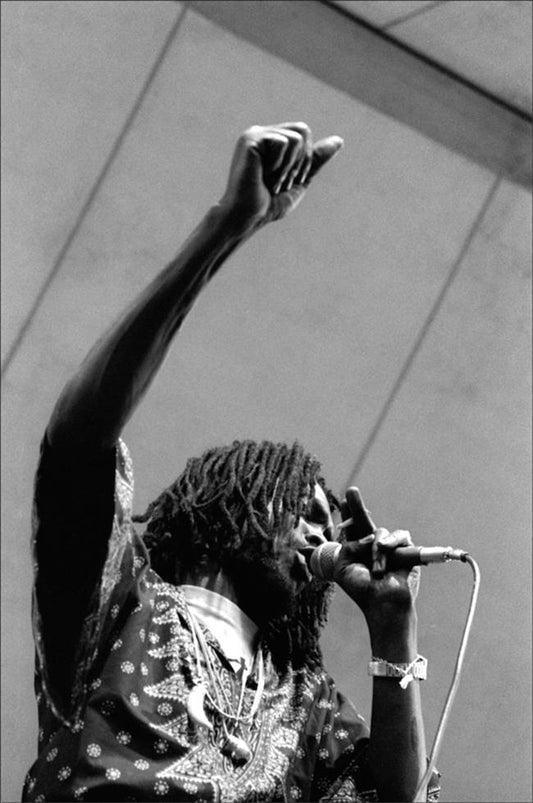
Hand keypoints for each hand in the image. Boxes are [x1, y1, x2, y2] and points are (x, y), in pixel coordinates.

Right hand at [218, 122, 342, 228]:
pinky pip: (284, 143)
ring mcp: (254, 134)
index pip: (304, 134)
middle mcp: (261, 132)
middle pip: (303, 130)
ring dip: (289, 167)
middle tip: (280, 182)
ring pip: (296, 138)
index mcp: (271, 139)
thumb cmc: (268, 204)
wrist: (247, 218)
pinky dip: (279, 166)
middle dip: (300, 161)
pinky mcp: (250, 139)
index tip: (287, 181)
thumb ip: (316, 159)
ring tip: (271, 180)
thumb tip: (339, 140)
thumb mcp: (299, 179)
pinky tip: (262, 176)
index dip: (305, 160)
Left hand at [332, 487, 419, 628]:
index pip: (352, 528)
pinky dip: (390, 543)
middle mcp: (372, 546)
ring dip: (376, 550)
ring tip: (377, 569)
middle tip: (351, 490)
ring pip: (380, 532)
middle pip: (364, 520)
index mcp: (356, 550)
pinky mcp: (405, 549)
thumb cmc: (361, 589)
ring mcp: (389, 547)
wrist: (382, 602)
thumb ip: (348, 545)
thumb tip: (366, 537)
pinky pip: (398, 536)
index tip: (345, 498)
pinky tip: (385, 550)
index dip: (349, 513)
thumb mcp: (343, 567)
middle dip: (357, 505)